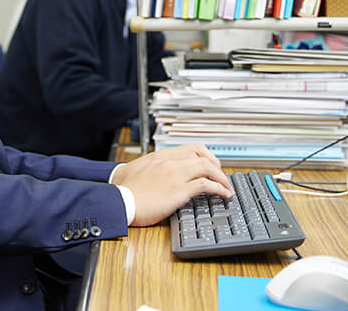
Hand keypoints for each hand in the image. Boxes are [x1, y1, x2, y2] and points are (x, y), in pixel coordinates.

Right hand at [111, 143, 232, 226]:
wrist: (120, 200)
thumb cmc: (124, 188)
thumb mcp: (134, 169)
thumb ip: (145, 166)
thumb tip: (144, 169)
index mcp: (161, 156)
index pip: (191, 148)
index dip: (206, 156)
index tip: (211, 165)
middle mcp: (170, 161)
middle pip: (203, 155)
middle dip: (216, 165)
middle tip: (221, 176)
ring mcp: (176, 174)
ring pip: (208, 168)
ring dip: (222, 177)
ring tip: (227, 187)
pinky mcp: (179, 190)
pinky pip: (206, 185)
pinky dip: (219, 189)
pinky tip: (223, 195)